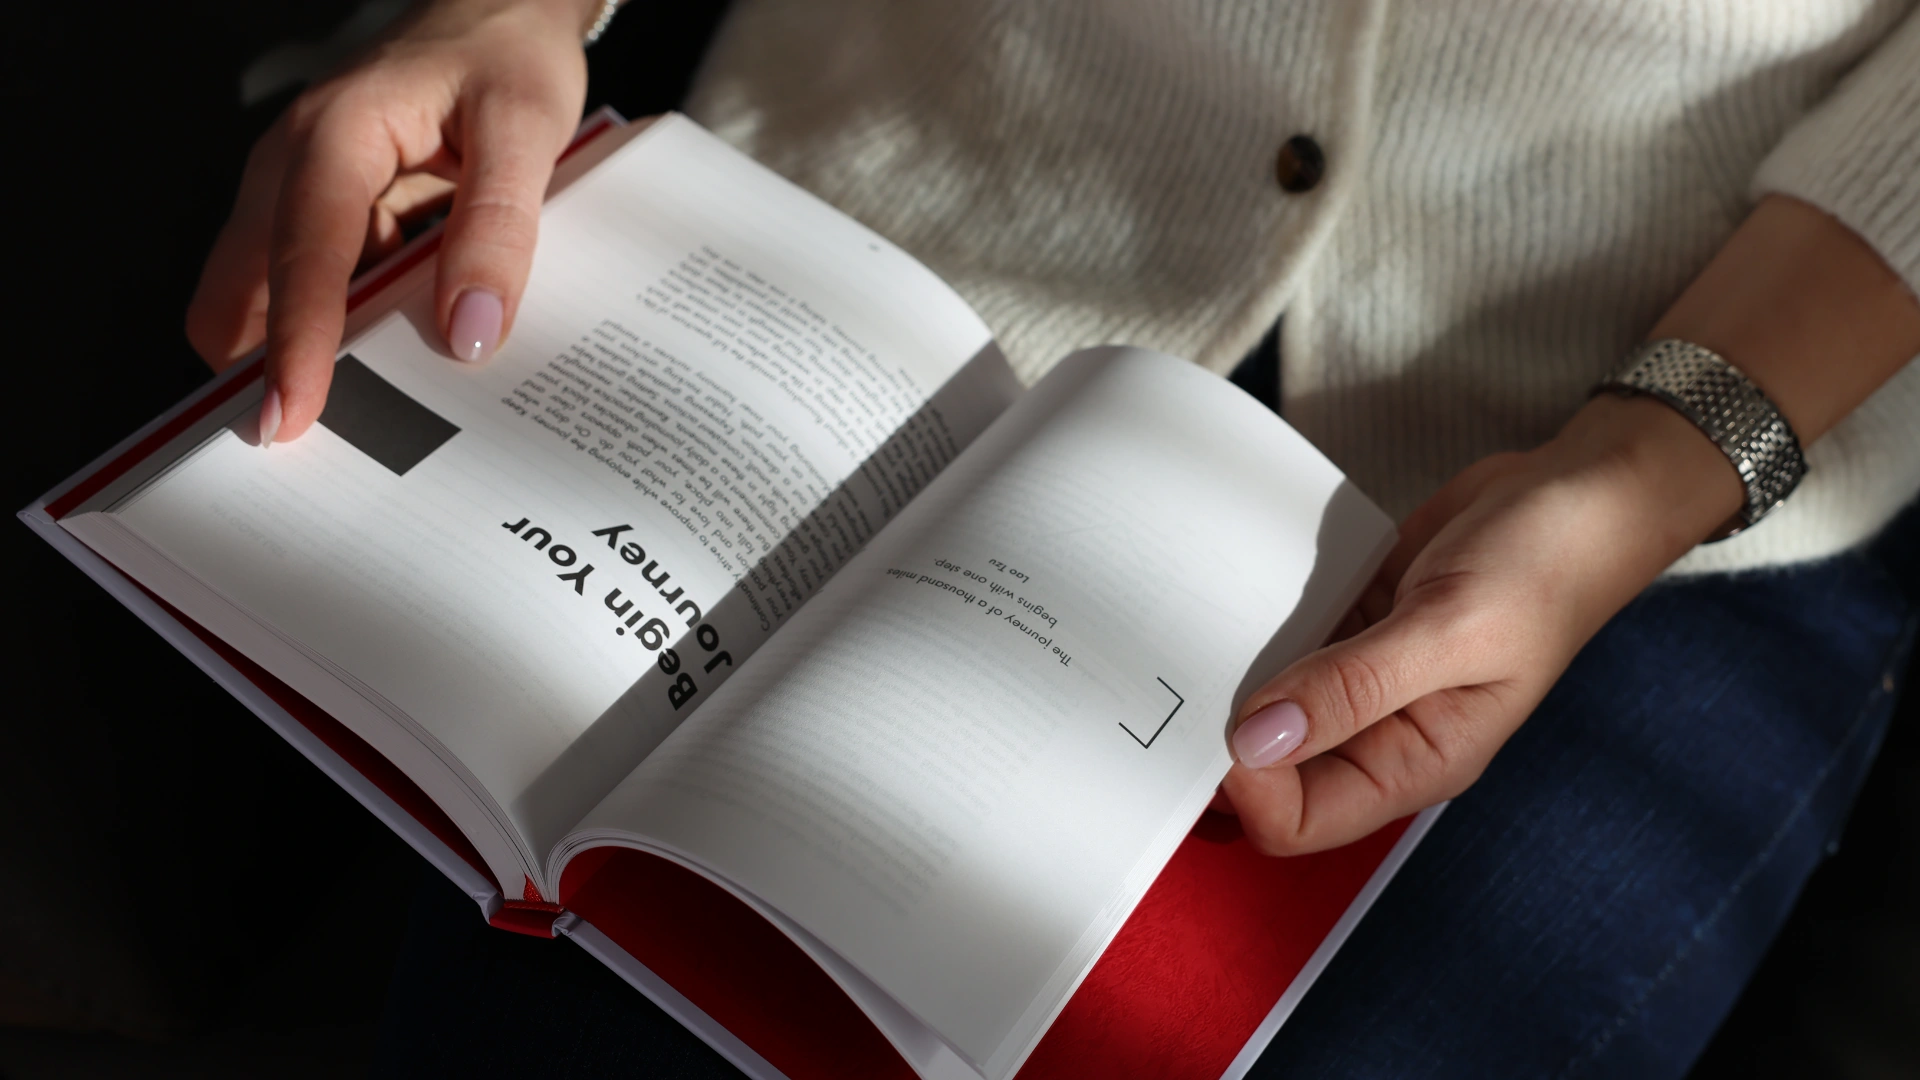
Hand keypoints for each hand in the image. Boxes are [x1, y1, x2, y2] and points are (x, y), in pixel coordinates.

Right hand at [185, 0, 596, 444]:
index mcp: (335, 136)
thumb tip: (469, 331)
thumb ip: (498, 228)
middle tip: (319, 451)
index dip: (293, 345)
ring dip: (308, 355)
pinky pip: (316, 288)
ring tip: (372, 422)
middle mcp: (296, 165)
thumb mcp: (525, 129)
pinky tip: (397, 364)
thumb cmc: (508, 55)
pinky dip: (342, 332)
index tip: (288, 418)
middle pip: (246, 288)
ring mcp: (302, 191)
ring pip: (271, 296)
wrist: (502, 10)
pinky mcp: (329, 214)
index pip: (302, 256)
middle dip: (266, 367)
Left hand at [1218, 394, 1743, 854]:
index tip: (1215, 721)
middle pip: (1272, 776)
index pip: (1301, 820)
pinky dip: (1254, 628)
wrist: (1581, 492)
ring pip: (1270, 708)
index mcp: (1418, 760)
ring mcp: (1364, 680)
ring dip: (1230, 681)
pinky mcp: (1353, 628)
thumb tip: (1256, 740)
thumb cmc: (1547, 566)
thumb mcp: (1451, 627)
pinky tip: (1231, 596)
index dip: (1249, 787)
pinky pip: (1283, 645)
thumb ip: (1354, 686)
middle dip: (1222, 741)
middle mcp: (1384, 733)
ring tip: (1189, 636)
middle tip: (1177, 682)